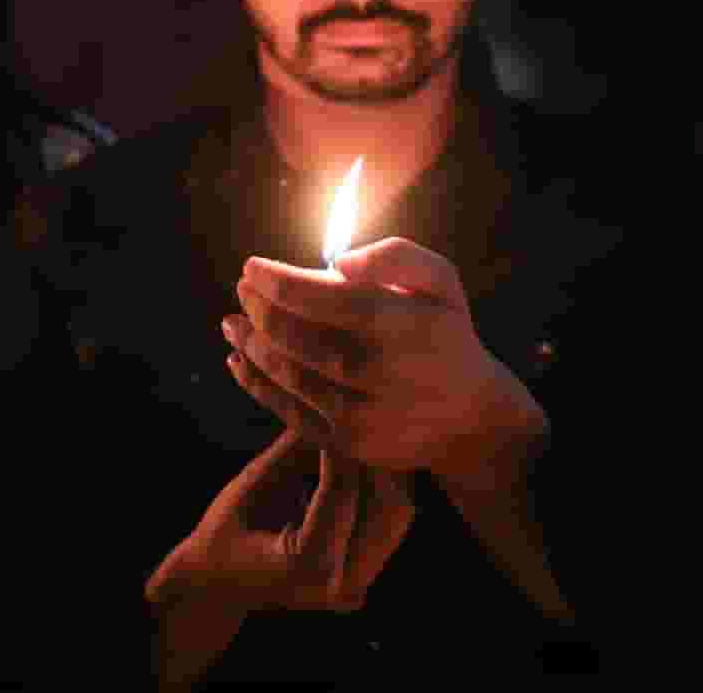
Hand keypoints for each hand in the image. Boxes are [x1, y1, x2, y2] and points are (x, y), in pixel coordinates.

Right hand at [145, 429, 413, 614]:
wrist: (216, 591)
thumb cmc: (220, 537)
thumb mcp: (248, 487)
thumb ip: (292, 451)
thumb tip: (325, 406)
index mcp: (306, 565)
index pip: (342, 490)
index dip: (344, 444)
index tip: (347, 407)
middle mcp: (338, 584)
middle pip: (387, 507)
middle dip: (376, 459)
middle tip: (372, 415)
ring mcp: (354, 590)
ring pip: (396, 516)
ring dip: (386, 474)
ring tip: (376, 433)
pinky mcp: (364, 583)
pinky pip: (387, 529)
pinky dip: (382, 493)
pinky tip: (371, 462)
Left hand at [226, 237, 546, 481]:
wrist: (470, 418)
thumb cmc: (447, 335)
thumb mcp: (441, 282)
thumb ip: (395, 257)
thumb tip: (338, 262)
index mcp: (400, 326)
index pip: (322, 299)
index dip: (278, 281)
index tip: (251, 266)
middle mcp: (378, 374)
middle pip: (297, 338)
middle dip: (260, 310)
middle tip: (243, 289)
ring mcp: (361, 415)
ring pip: (288, 375)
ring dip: (251, 346)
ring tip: (232, 322)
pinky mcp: (347, 444)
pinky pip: (289, 412)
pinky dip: (257, 386)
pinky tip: (238, 361)